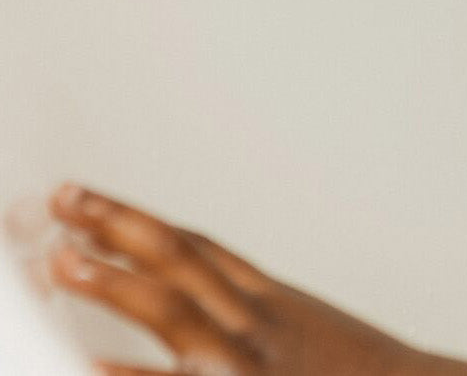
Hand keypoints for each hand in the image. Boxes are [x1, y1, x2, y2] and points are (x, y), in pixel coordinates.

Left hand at [49, 186, 466, 375]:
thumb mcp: (315, 340)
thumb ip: (266, 324)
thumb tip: (215, 324)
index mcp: (272, 305)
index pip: (195, 247)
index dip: (140, 220)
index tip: (92, 199)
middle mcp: (257, 322)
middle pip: (180, 259)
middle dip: (118, 226)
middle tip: (62, 199)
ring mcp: (247, 360)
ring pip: (175, 307)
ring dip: (114, 279)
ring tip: (59, 258)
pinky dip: (129, 375)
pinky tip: (81, 366)